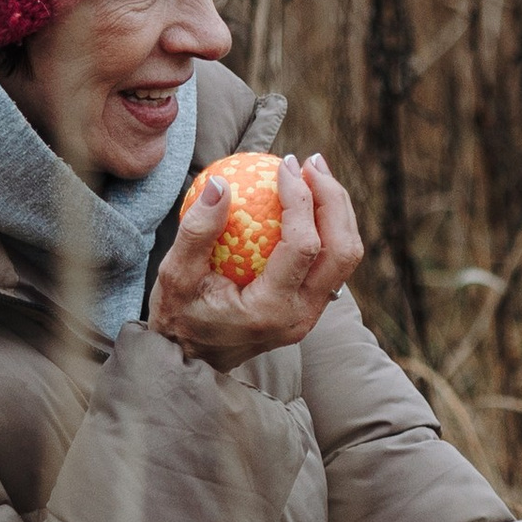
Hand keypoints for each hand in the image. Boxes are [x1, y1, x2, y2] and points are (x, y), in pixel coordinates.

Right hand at [147, 151, 362, 368]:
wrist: (191, 359)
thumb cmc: (178, 317)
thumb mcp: (174, 275)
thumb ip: (196, 232)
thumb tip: (220, 183)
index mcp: (271, 311)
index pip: (304, 247)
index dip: (301, 200)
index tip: (284, 166)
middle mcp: (302, 316)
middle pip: (343, 250)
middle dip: (334, 199)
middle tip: (311, 162)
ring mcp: (311, 314)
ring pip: (346, 256)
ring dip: (338, 210)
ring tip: (314, 172)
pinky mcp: (311, 307)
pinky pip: (332, 260)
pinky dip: (328, 225)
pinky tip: (307, 197)